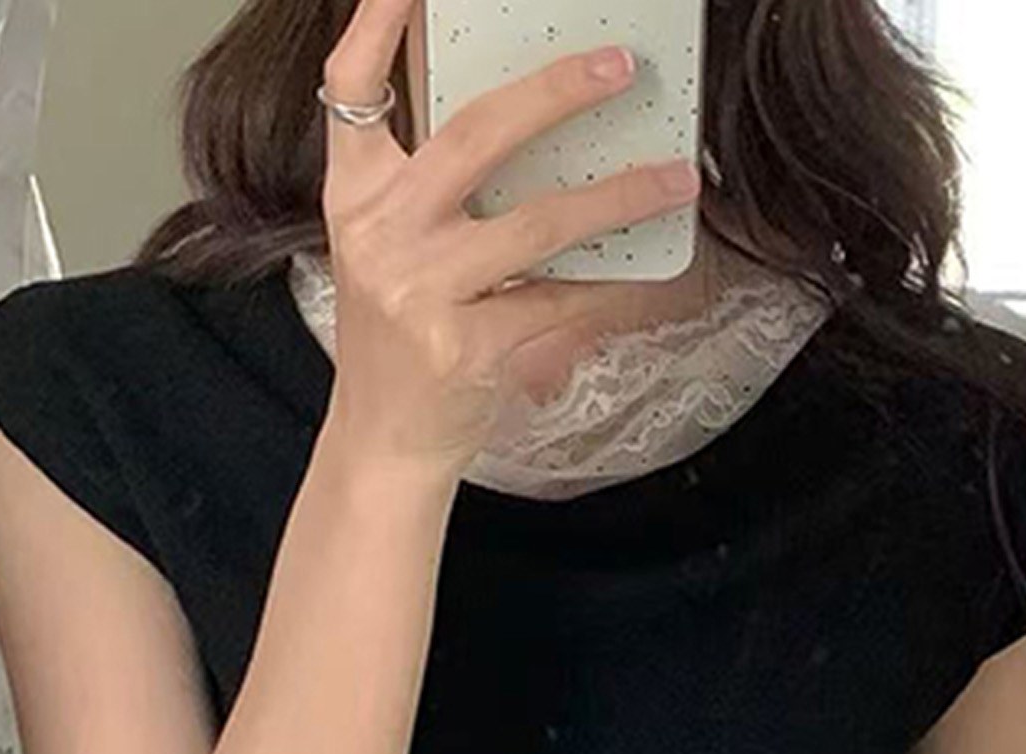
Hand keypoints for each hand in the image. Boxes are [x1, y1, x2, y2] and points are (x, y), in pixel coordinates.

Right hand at [316, 0, 702, 477]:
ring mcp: (421, 292)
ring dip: (617, 197)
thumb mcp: (390, 250)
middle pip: (473, 136)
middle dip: (554, 93)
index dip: (379, 21)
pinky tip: (645, 271)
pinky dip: (608, 286)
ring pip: (537, 224)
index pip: (351, 88)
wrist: (384, 439)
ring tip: (673, 180)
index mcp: (356, 196)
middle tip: (617, 67)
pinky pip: (559, 301)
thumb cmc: (401, 339)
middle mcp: (381, 234)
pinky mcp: (465, 346)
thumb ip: (430, 186)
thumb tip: (527, 119)